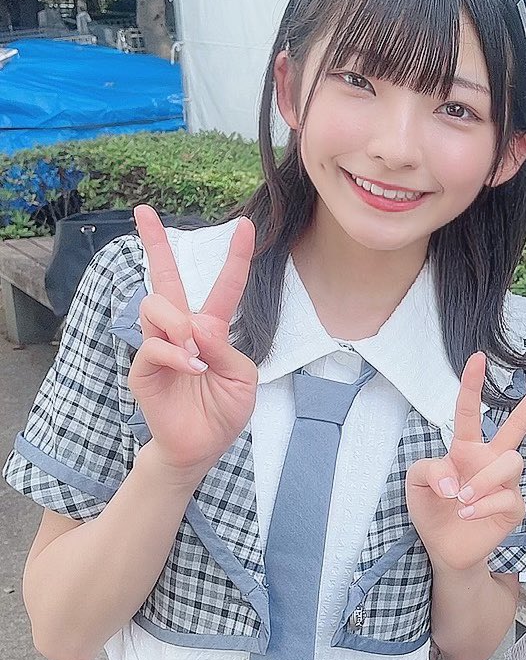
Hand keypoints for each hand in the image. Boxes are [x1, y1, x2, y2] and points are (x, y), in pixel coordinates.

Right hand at [128, 207, 257, 483]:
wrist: (201, 448)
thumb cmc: (223, 412)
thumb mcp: (241, 379)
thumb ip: (225, 350)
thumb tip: (196, 325)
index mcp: (211, 330)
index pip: (223, 286)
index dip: (236, 257)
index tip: (247, 226)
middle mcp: (182, 331)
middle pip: (165, 278)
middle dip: (155, 243)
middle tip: (144, 212)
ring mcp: (159, 347)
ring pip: (156, 307)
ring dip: (177, 323)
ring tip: (194, 350)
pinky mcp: (144, 369)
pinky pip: (153, 347)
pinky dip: (174, 354)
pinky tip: (191, 367)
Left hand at [406, 352, 525, 572]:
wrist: (444, 549)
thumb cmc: (433, 509)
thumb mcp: (416, 485)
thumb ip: (427, 470)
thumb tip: (454, 478)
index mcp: (466, 448)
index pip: (469, 412)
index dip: (472, 385)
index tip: (477, 357)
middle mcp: (490, 460)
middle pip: (519, 424)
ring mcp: (505, 483)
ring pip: (511, 462)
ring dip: (482, 480)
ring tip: (461, 498)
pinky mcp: (513, 507)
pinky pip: (506, 497)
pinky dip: (481, 504)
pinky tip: (467, 512)